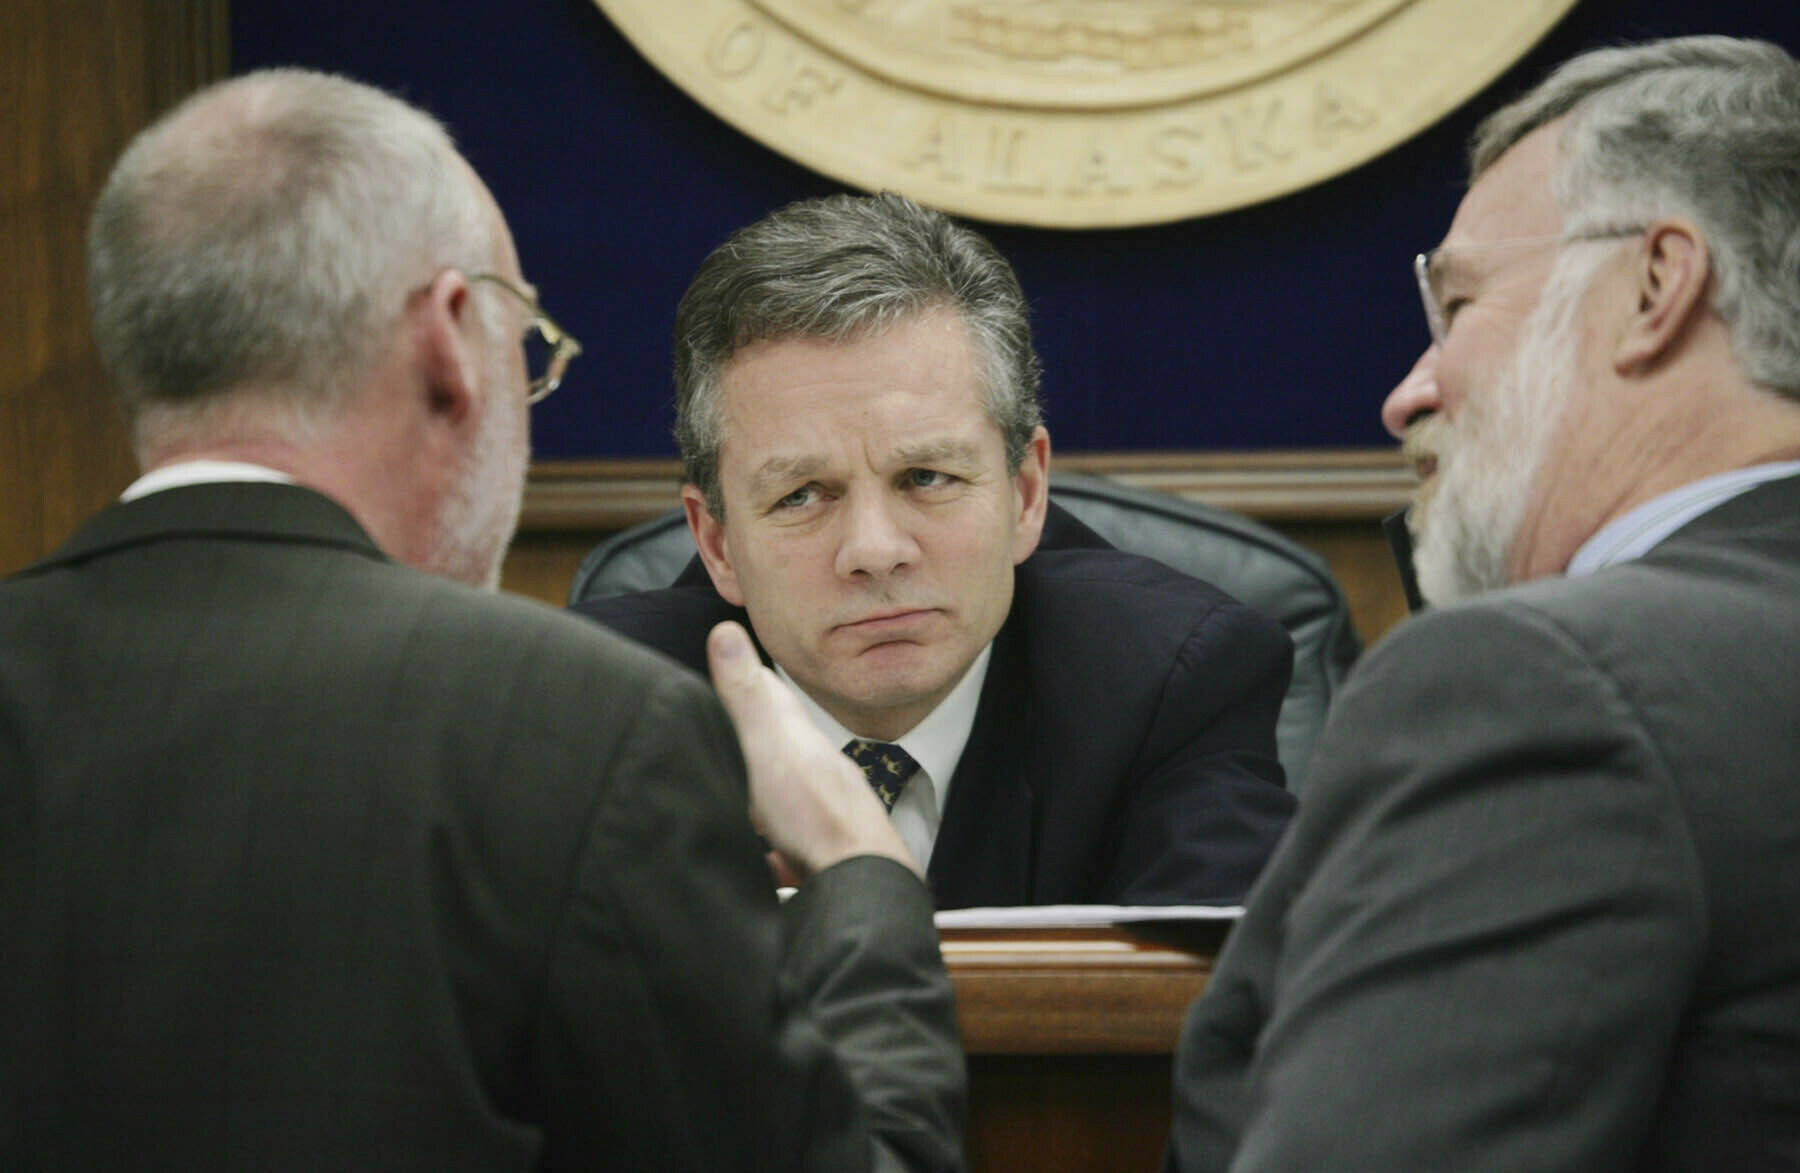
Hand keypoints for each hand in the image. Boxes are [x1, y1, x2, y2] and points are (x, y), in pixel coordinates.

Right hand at [706, 621, 918, 882]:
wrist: (856, 878)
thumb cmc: (810, 811)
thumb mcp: (765, 743)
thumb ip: (744, 695)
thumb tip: (726, 630)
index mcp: (797, 738)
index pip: (770, 695)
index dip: (746, 679)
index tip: (729, 661)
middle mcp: (812, 769)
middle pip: (777, 743)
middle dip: (751, 733)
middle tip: (728, 721)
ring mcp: (816, 812)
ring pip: (782, 792)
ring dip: (760, 789)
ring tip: (737, 789)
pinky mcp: (814, 854)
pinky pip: (787, 844)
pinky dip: (771, 846)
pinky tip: (764, 857)